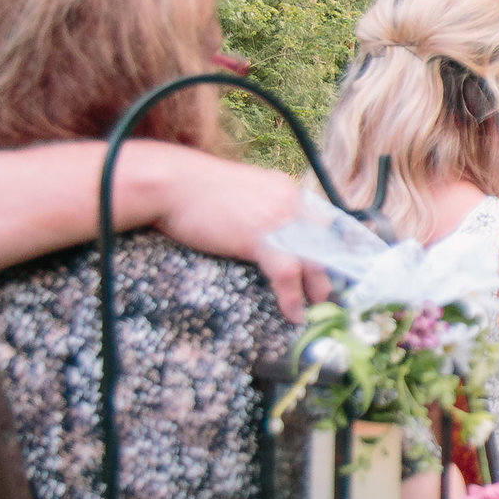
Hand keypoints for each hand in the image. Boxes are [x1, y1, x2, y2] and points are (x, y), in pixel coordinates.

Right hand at [139, 148, 330, 320]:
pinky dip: (292, 297)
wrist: (170, 184)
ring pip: (313, 259)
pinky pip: (287, 272)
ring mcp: (278, 219)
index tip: (328, 268)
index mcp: (286, 190)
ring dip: (316, 288)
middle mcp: (290, 201)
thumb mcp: (242, 192)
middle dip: (327, 270)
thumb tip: (270, 233)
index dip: (326, 248)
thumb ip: (262, 208)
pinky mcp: (259, 238)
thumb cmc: (194, 190)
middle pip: (324, 241)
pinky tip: (293, 314)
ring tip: (314, 308)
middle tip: (325, 293)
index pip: (320, 221)